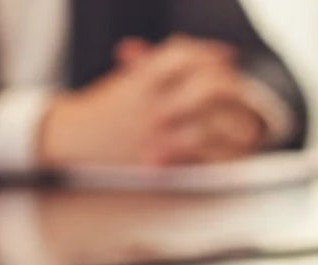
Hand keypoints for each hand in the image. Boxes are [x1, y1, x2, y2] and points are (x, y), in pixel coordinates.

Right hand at [40, 37, 273, 168]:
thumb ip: (157, 64)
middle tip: (240, 94)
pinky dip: (222, 155)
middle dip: (230, 88)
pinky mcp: (159, 161)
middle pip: (205, 86)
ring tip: (247, 128)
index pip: (185, 54)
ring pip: (208, 123)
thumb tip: (189, 51)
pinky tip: (233, 154)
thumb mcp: (126, 79)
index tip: (227, 58)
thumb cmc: (102, 111)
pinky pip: (200, 157)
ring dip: (233, 125)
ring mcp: (155, 134)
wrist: (70, 140)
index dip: (210, 53)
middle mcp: (151, 103)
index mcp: (142, 77)